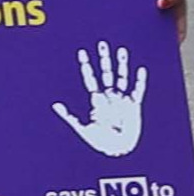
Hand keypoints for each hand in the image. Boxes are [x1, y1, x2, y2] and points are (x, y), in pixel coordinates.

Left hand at [55, 42, 149, 156]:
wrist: (118, 151)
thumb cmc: (100, 142)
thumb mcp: (82, 128)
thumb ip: (69, 116)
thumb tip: (54, 104)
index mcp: (96, 100)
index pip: (90, 78)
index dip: (86, 66)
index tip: (81, 52)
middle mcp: (109, 97)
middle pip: (106, 73)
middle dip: (104, 59)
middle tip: (102, 44)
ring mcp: (121, 100)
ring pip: (122, 77)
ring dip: (122, 64)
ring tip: (121, 50)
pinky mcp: (133, 107)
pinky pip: (138, 91)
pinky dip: (140, 81)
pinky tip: (140, 70)